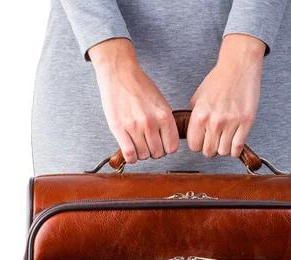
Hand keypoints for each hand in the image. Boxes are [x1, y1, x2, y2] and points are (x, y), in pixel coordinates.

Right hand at [89, 38, 178, 163]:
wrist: (119, 72)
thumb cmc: (139, 85)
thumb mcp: (160, 102)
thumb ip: (165, 122)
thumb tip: (168, 142)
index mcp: (164, 115)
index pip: (172, 147)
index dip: (167, 148)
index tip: (162, 145)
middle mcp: (150, 122)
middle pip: (157, 153)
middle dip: (153, 151)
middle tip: (148, 144)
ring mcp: (134, 126)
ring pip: (143, 155)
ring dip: (141, 153)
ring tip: (138, 144)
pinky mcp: (119, 128)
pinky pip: (129, 154)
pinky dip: (131, 157)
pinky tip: (130, 151)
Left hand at [187, 34, 264, 158]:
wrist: (238, 67)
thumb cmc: (218, 81)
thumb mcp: (197, 98)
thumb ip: (194, 118)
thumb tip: (193, 134)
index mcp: (199, 115)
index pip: (194, 146)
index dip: (198, 144)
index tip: (202, 140)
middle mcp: (214, 121)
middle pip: (209, 152)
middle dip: (211, 148)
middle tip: (214, 140)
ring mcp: (231, 123)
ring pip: (223, 152)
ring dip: (223, 148)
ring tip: (225, 139)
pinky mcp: (246, 122)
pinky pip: (237, 148)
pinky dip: (235, 149)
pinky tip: (234, 141)